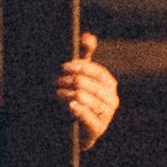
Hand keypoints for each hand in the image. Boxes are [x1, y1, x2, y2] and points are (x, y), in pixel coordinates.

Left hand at [58, 35, 118, 150]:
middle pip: (90, 85)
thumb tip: (87, 36)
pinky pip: (89, 117)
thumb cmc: (79, 97)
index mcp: (109, 84)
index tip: (64, 66)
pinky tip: (70, 105)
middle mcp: (112, 99)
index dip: (81, 68)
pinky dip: (80, 110)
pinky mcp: (98, 129)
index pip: (97, 72)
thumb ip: (84, 57)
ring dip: (70, 94)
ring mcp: (106, 115)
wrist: (76, 129)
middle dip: (71, 81)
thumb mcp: (81, 77)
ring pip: (88, 99)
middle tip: (55, 81)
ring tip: (57, 92)